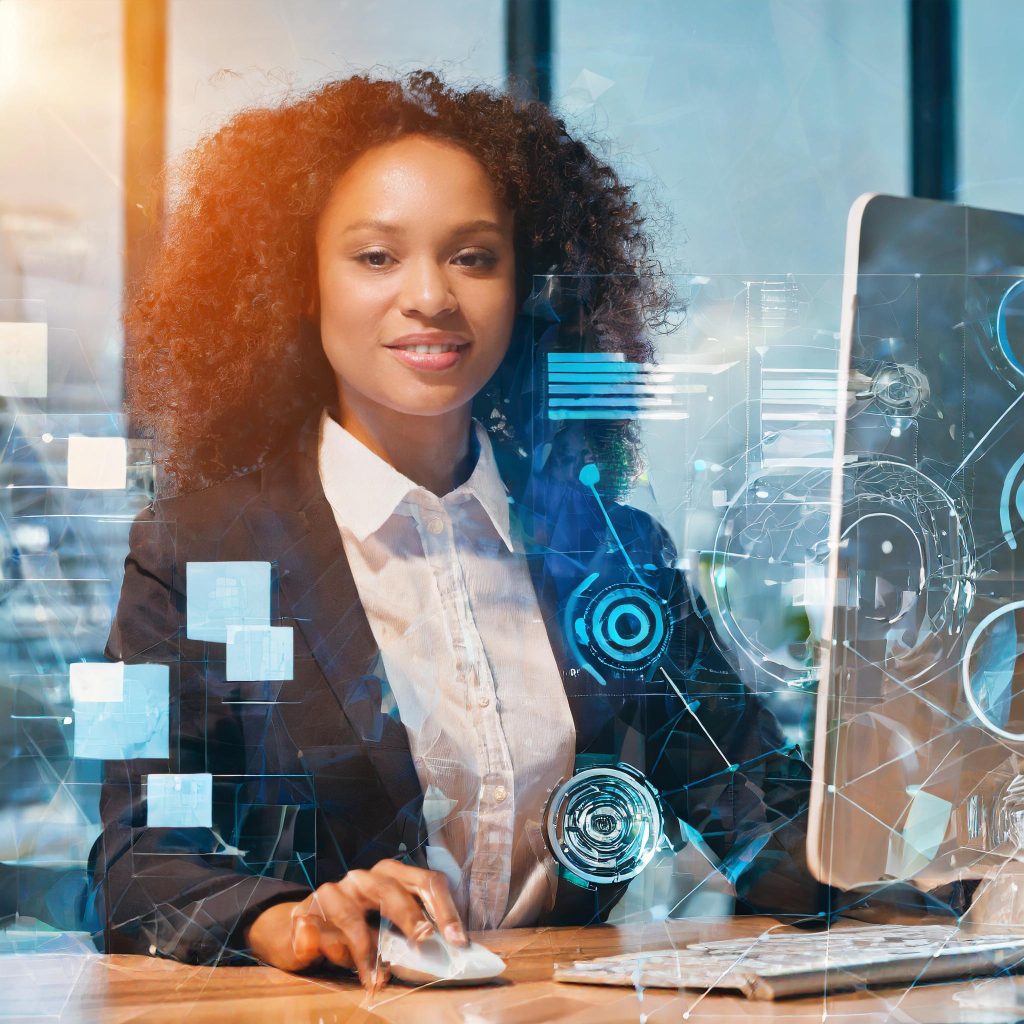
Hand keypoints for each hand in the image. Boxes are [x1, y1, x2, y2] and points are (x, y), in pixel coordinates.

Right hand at [244, 860, 466, 989]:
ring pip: (353, 918)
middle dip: (410, 917)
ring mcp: (334, 892)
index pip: (425, 882)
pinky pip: (324, 938)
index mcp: (391, 875)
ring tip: (378, 979)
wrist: (303, 927)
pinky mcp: (306, 912)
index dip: (445, 909)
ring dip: (366, 953)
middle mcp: (364, 877)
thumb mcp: (387, 926)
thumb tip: (447, 952)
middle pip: (392, 890)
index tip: (457, 940)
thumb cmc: (356, 928)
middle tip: (424, 940)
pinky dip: (336, 957)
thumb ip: (411, 933)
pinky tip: (341, 968)